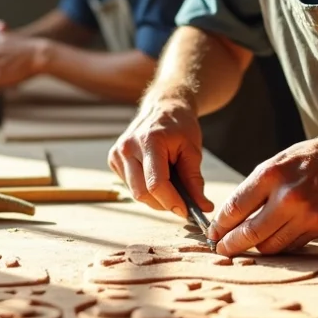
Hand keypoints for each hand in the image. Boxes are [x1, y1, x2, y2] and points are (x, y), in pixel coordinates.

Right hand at [108, 93, 214, 217]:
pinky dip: (146, 188)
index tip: (187, 212)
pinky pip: (130, 185)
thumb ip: (195, 180)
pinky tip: (156, 175)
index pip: (156, 184)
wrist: (163, 106)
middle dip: (164, 204)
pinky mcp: (113, 159)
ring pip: (135, 192)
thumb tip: (203, 207)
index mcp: (148, 141)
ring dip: (155, 198)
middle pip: (142, 193)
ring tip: (171, 184)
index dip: (172, 202)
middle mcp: (127, 148)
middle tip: (182, 203)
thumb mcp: (193, 150)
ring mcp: (117, 153)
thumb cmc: (180, 126)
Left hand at [208, 131, 317, 255]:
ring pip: (270, 246)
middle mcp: (288, 197)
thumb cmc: (307, 161)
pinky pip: (291, 246)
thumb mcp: (274, 163)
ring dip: (255, 247)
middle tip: (221, 249)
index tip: (213, 233)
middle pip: (249, 234)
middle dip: (230, 245)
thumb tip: (228, 218)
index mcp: (271, 175)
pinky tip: (274, 237)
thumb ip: (252, 190)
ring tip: (248, 243)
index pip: (235, 208)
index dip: (220, 225)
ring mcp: (306, 215)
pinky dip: (278, 244)